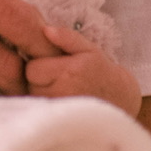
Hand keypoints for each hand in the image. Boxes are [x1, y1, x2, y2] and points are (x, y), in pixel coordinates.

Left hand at [23, 24, 141, 117]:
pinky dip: (45, 103)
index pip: (32, 68)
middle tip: (58, 77)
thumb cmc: (102, 73)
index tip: (53, 65)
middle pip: (30, 83)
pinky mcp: (57, 121)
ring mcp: (58, 109)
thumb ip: (67, 38)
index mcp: (68, 72)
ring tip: (61, 88)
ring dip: (42, 91)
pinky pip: (39, 109)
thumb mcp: (90, 49)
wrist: (120, 102)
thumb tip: (46, 30)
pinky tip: (60, 99)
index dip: (40, 64)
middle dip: (39, 78)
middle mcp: (60, 93)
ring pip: (33, 96)